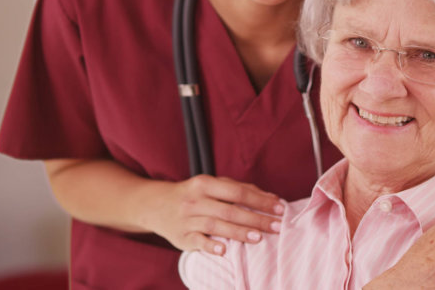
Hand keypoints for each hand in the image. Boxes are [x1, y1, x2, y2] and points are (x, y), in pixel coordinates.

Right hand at [139, 174, 285, 254]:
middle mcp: (195, 200)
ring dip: (238, 232)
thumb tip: (270, 197)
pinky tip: (224, 250)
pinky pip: (197, 241)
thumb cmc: (191, 195)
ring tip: (258, 238)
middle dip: (256, 219)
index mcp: (204, 184)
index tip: (279, 208)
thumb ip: (238, 189)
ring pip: (215, 225)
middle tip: (276, 227)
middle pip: (229, 210)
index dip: (260, 201)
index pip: (237, 192)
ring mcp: (187, 219)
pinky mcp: (181, 237)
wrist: (154, 205)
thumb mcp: (211, 186)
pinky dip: (210, 246)